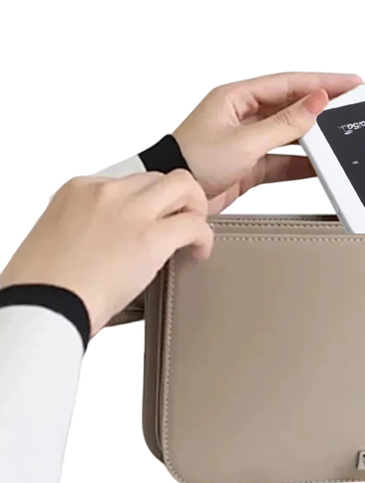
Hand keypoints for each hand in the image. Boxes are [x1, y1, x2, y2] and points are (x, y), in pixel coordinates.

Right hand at [0, 171, 212, 335]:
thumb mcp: (59, 239)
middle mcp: (106, 192)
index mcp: (78, 190)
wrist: (42, 305)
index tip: (150, 224)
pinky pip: (195, 224)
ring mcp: (129, 210)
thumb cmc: (44, 285)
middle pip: (159, 177)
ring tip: (192, 236)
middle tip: (180, 226)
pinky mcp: (150, 237)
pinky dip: (204, 238)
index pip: (128, 182)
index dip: (146, 204)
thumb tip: (111, 243)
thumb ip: (88, 229)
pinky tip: (198, 254)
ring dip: (195, 208)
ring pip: (183, 185)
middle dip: (176, 199)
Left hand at [173, 71, 362, 212]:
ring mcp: (248, 140)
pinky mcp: (250, 165)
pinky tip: (321, 166)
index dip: (323, 81)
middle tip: (354, 107)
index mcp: (237, 97)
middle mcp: (244, 115)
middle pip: (293, 106)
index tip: (351, 83)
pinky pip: (283, 160)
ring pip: (291, 135)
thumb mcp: (246, 140)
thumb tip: (315, 102)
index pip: (290, 83)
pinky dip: (302, 164)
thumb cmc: (193, 161)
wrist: (176, 199)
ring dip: (315, 138)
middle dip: (324, 108)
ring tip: (343, 138)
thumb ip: (285, 123)